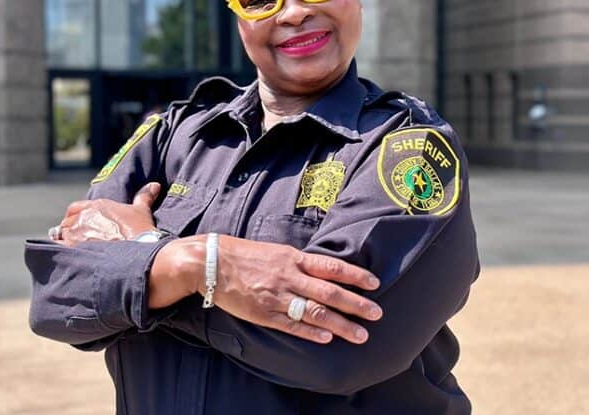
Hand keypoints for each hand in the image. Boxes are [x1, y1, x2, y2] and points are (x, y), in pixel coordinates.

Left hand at [54, 182, 160, 246]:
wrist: (142, 251)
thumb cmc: (142, 231)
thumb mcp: (142, 211)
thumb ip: (144, 196)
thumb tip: (154, 185)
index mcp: (96, 205)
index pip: (75, 208)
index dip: (76, 218)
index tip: (80, 226)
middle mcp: (83, 216)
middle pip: (66, 223)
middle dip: (70, 232)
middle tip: (78, 242)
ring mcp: (77, 233)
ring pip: (61, 237)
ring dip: (66, 243)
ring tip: (74, 254)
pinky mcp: (73, 248)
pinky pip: (59, 249)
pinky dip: (61, 253)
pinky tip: (67, 260)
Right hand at [151, 235, 382, 344]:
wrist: (211, 263)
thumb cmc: (245, 255)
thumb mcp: (277, 251)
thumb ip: (300, 262)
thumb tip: (325, 269)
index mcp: (294, 259)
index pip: (331, 267)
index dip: (355, 275)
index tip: (375, 283)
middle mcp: (289, 277)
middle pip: (329, 292)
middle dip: (356, 304)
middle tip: (377, 314)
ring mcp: (277, 297)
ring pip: (314, 312)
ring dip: (340, 324)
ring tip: (360, 335)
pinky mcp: (263, 313)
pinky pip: (290, 325)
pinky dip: (309, 332)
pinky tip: (326, 338)